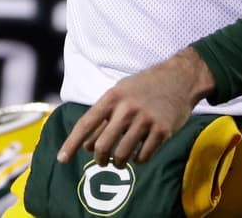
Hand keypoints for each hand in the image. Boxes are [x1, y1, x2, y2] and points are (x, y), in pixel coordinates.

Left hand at [57, 47, 214, 166]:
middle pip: (103, 145)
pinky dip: (138, 161)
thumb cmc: (144, 87)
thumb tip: (86, 146)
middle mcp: (127, 108)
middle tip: (102, 162)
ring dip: (119, 163)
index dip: (71, 143)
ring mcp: (146, 119)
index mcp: (112, 97)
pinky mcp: (163, 130)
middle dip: (100, 159)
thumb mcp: (120, 95)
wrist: (180, 77)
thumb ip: (103, 119)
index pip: (86, 123)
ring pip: (123, 154)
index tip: (61, 159)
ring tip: (120, 161)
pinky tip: (138, 155)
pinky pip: (144, 156)